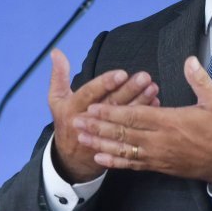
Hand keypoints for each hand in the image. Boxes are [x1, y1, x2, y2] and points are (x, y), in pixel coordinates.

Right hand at [48, 48, 159, 183]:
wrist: (71, 158)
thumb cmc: (65, 120)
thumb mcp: (56, 99)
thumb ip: (59, 75)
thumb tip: (56, 51)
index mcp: (73, 108)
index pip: (90, 94)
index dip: (105, 84)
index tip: (122, 73)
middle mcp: (88, 121)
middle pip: (111, 104)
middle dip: (129, 90)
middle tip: (144, 78)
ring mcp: (102, 135)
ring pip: (123, 117)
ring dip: (140, 102)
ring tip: (153, 88)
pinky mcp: (114, 143)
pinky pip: (131, 129)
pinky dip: (143, 116)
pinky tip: (155, 104)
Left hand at [73, 56, 211, 183]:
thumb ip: (200, 80)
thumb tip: (190, 60)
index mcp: (170, 122)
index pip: (135, 116)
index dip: (112, 112)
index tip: (94, 107)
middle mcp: (159, 140)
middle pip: (122, 133)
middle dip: (97, 126)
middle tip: (76, 121)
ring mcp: (157, 155)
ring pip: (123, 149)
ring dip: (100, 143)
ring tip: (80, 137)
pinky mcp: (158, 166)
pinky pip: (132, 164)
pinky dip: (114, 162)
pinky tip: (99, 158)